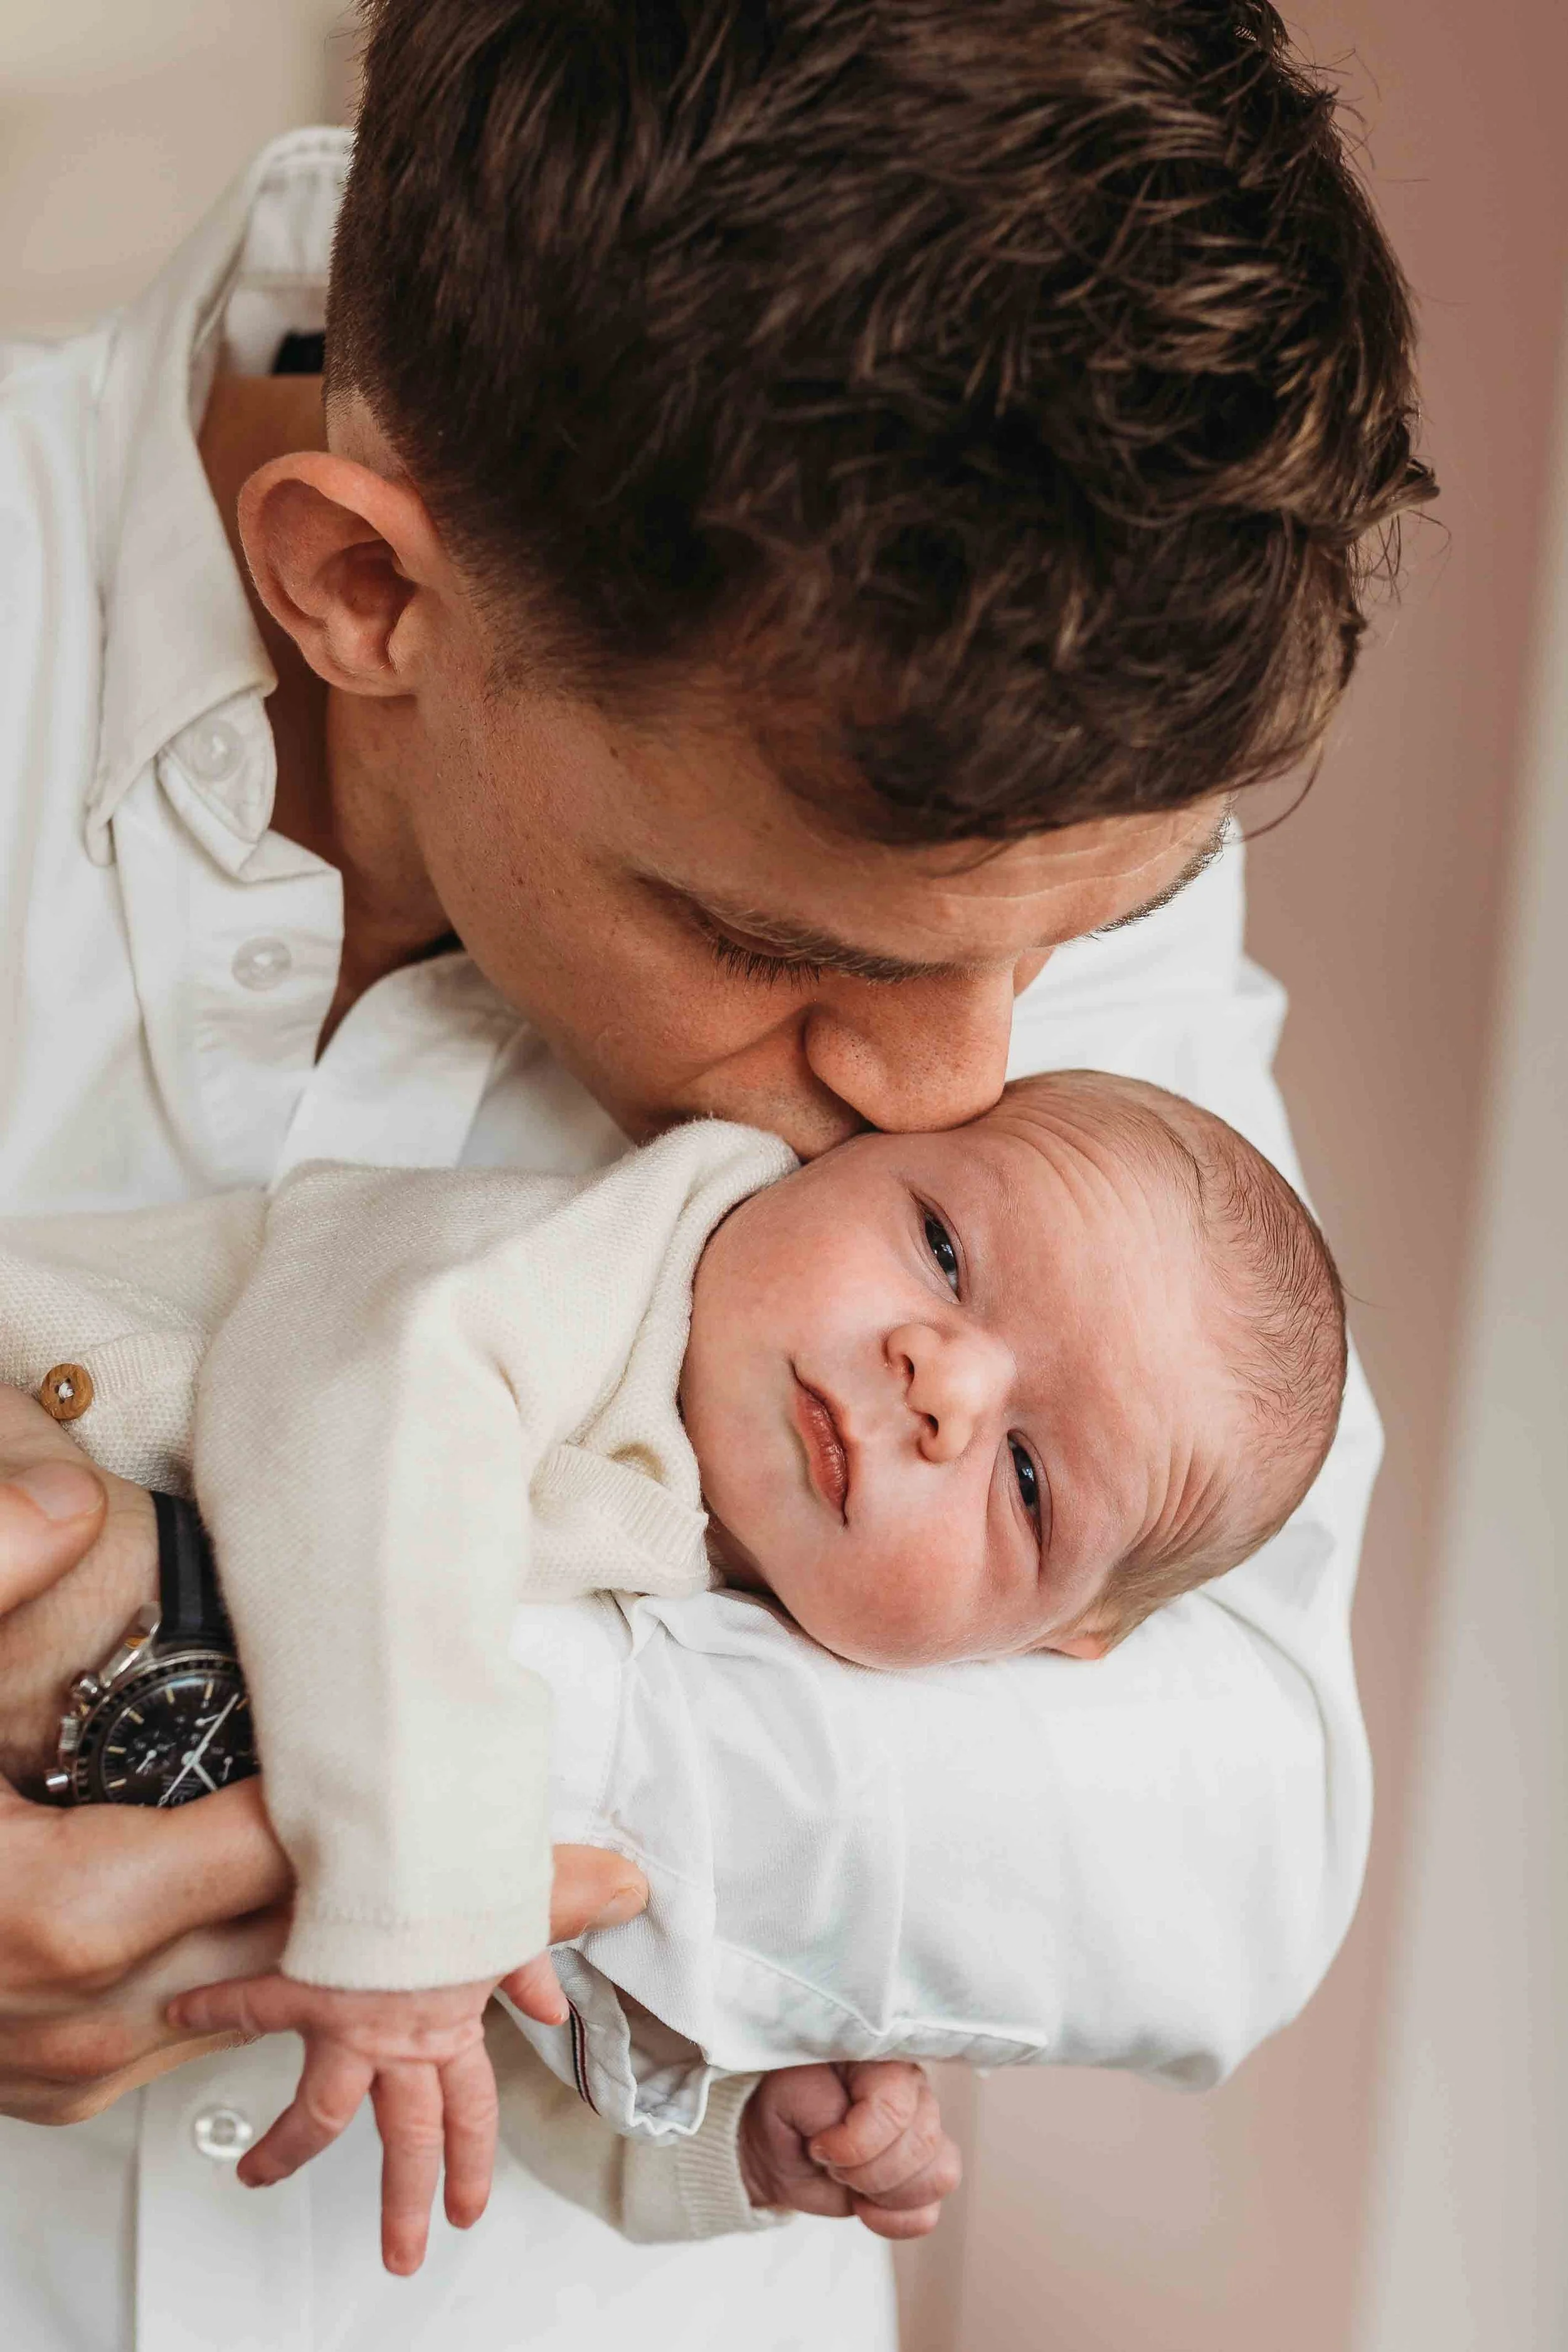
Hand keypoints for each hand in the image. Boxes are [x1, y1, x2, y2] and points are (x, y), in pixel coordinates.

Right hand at [0, 1390, 649, 2126]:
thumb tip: (64, 1504)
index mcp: (67, 1908)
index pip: (308, 1868)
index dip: (449, 1847)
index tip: (587, 1851)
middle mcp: (92, 2011)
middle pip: (328, 1955)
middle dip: (471, 1922)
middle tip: (614, 1883)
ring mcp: (74, 2058)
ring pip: (272, 1996)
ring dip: (393, 1958)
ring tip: (525, 1924)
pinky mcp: (57, 2065)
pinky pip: (209, 2017)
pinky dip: (297, 1976)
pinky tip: (357, 1936)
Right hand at [167, 1859, 646, 2274]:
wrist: (437, 1842)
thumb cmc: (478, 1873)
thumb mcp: (519, 1923)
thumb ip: (530, 1969)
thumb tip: (550, 2009)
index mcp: (454, 2025)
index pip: (470, 2111)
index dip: (470, 2164)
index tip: (464, 2211)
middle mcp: (404, 2037)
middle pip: (406, 2138)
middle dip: (404, 2203)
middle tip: (400, 2255)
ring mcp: (352, 2022)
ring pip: (320, 2110)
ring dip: (286, 2150)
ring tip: (255, 2176)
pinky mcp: (307, 1985)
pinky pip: (251, 1999)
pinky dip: (215, 2002)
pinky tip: (182, 2010)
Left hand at [739, 2060, 961, 2239]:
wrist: (775, 2146)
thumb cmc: (783, 2105)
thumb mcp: (787, 2090)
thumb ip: (820, 2101)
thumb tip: (849, 2126)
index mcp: (884, 2060)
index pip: (897, 2108)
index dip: (857, 2143)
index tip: (818, 2147)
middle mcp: (914, 2091)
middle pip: (923, 2144)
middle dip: (867, 2171)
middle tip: (829, 2163)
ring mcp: (922, 2134)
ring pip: (939, 2177)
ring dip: (885, 2194)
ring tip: (848, 2182)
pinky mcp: (918, 2177)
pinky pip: (929, 2211)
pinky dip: (894, 2220)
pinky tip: (862, 2205)